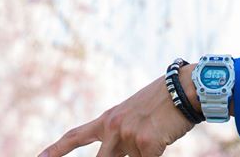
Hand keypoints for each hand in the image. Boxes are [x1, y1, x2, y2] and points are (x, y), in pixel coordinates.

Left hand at [39, 69, 197, 156]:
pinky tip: (163, 136)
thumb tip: (117, 153)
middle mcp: (113, 127)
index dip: (55, 150)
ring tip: (154, 131)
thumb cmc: (161, 103)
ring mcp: (127, 136)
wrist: (183, 89)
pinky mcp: (145, 145)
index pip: (75, 136)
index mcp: (107, 119)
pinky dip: (157, 153)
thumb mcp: (132, 114)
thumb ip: (119, 133)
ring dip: (144, 152)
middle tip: (126, 144)